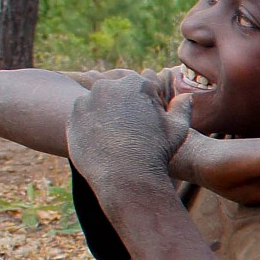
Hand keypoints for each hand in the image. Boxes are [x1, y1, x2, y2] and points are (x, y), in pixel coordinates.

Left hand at [65, 72, 184, 192]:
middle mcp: (109, 86)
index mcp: (135, 84)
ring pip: (98, 102)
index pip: (140, 83)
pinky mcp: (73, 116)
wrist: (126, 175)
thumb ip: (182, 107)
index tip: (147, 117)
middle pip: (116, 90)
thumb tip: (185, 95)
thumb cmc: (156, 152)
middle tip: (130, 128)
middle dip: (123, 103)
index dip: (146, 101)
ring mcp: (87, 100)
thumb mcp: (178, 129)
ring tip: (116, 137)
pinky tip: (102, 142)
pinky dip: (90, 125)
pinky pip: (82, 117)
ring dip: (104, 113)